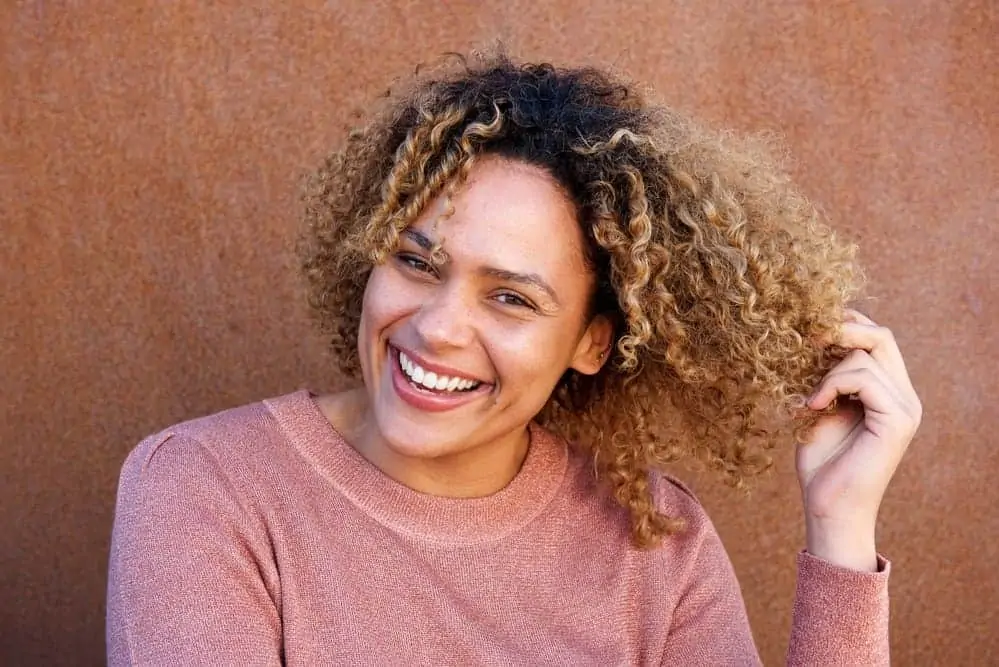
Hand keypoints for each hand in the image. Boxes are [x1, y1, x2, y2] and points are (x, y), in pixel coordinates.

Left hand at [796, 309, 921, 570]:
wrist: (829, 508)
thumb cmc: (821, 464)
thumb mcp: (820, 408)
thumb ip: (827, 377)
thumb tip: (816, 336)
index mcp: (890, 392)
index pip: (878, 340)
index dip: (847, 324)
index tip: (810, 328)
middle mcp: (905, 397)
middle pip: (882, 337)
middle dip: (843, 328)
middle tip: (809, 337)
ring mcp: (906, 408)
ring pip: (864, 357)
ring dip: (826, 372)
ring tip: (809, 401)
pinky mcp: (898, 421)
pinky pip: (863, 378)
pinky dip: (831, 384)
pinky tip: (813, 405)